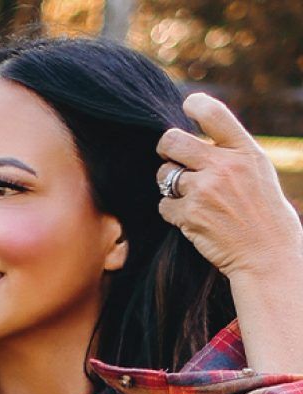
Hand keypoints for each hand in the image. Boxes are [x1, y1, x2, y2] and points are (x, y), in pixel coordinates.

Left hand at [156, 92, 302, 278]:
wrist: (266, 252)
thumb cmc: (261, 211)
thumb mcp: (256, 170)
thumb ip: (230, 151)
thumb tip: (195, 136)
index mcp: (245, 150)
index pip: (214, 114)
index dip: (194, 105)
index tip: (186, 106)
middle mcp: (224, 166)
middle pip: (172, 141)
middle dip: (166, 148)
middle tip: (170, 156)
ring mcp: (204, 190)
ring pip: (164, 174)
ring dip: (169, 184)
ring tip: (190, 195)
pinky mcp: (189, 215)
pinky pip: (163, 205)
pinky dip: (171, 211)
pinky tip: (190, 217)